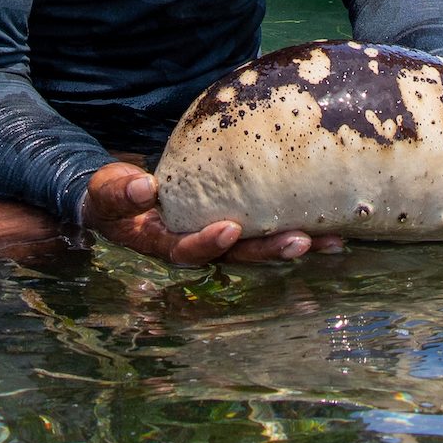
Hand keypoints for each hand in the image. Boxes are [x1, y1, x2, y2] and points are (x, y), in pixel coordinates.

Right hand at [83, 162, 339, 264]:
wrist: (123, 201)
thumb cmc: (115, 195)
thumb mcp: (107, 191)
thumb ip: (120, 191)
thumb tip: (143, 186)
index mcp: (162, 243)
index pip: (186, 249)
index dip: (208, 243)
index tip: (230, 228)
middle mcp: (196, 248)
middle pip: (236, 256)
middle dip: (269, 251)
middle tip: (301, 241)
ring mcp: (220, 240)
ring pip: (260, 249)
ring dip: (296, 247)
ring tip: (334, 241)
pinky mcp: (238, 228)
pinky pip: (269, 233)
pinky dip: (300, 232)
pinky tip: (335, 229)